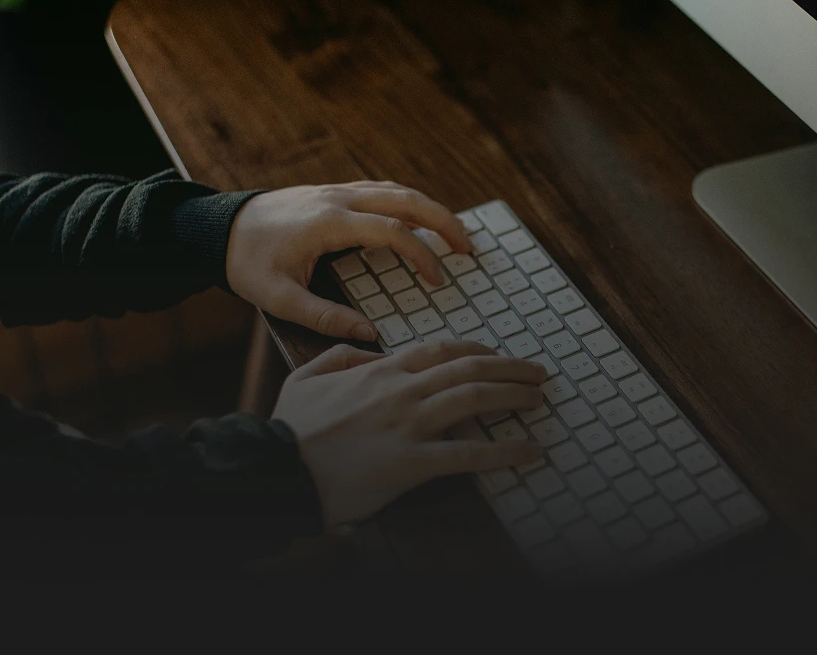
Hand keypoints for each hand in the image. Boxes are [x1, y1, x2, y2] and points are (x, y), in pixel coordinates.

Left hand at [226, 181, 472, 340]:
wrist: (216, 228)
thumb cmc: (246, 263)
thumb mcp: (279, 299)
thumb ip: (325, 318)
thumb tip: (370, 334)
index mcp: (328, 223)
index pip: (392, 232)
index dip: (422, 254)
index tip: (438, 279)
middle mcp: (338, 198)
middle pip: (406, 199)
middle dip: (444, 221)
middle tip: (468, 248)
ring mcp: (336, 190)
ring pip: (396, 189)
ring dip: (430, 208)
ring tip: (454, 235)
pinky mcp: (332, 191)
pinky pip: (381, 190)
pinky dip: (408, 202)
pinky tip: (418, 221)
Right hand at [272, 340, 546, 526]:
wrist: (278, 468)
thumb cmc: (290, 428)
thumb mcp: (306, 377)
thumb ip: (339, 356)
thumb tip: (366, 347)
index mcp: (378, 370)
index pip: (440, 350)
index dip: (476, 350)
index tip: (496, 355)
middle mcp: (401, 390)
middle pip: (468, 367)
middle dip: (509, 366)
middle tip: (537, 372)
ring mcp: (410, 424)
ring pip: (475, 398)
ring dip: (514, 395)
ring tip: (538, 398)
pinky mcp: (413, 462)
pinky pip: (469, 454)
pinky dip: (506, 451)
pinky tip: (530, 451)